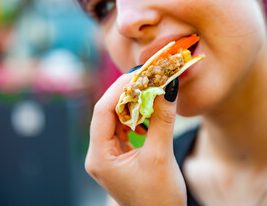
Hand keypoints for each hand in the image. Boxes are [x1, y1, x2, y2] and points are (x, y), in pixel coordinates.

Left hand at [85, 73, 185, 205]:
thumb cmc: (158, 199)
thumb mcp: (161, 156)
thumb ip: (162, 120)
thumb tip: (168, 87)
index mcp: (100, 157)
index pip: (102, 111)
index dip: (119, 89)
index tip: (139, 73)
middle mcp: (98, 155)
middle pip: (107, 113)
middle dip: (127, 94)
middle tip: (147, 78)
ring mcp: (107, 156)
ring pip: (115, 119)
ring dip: (133, 105)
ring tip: (151, 94)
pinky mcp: (118, 156)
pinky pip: (123, 129)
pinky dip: (136, 118)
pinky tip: (149, 116)